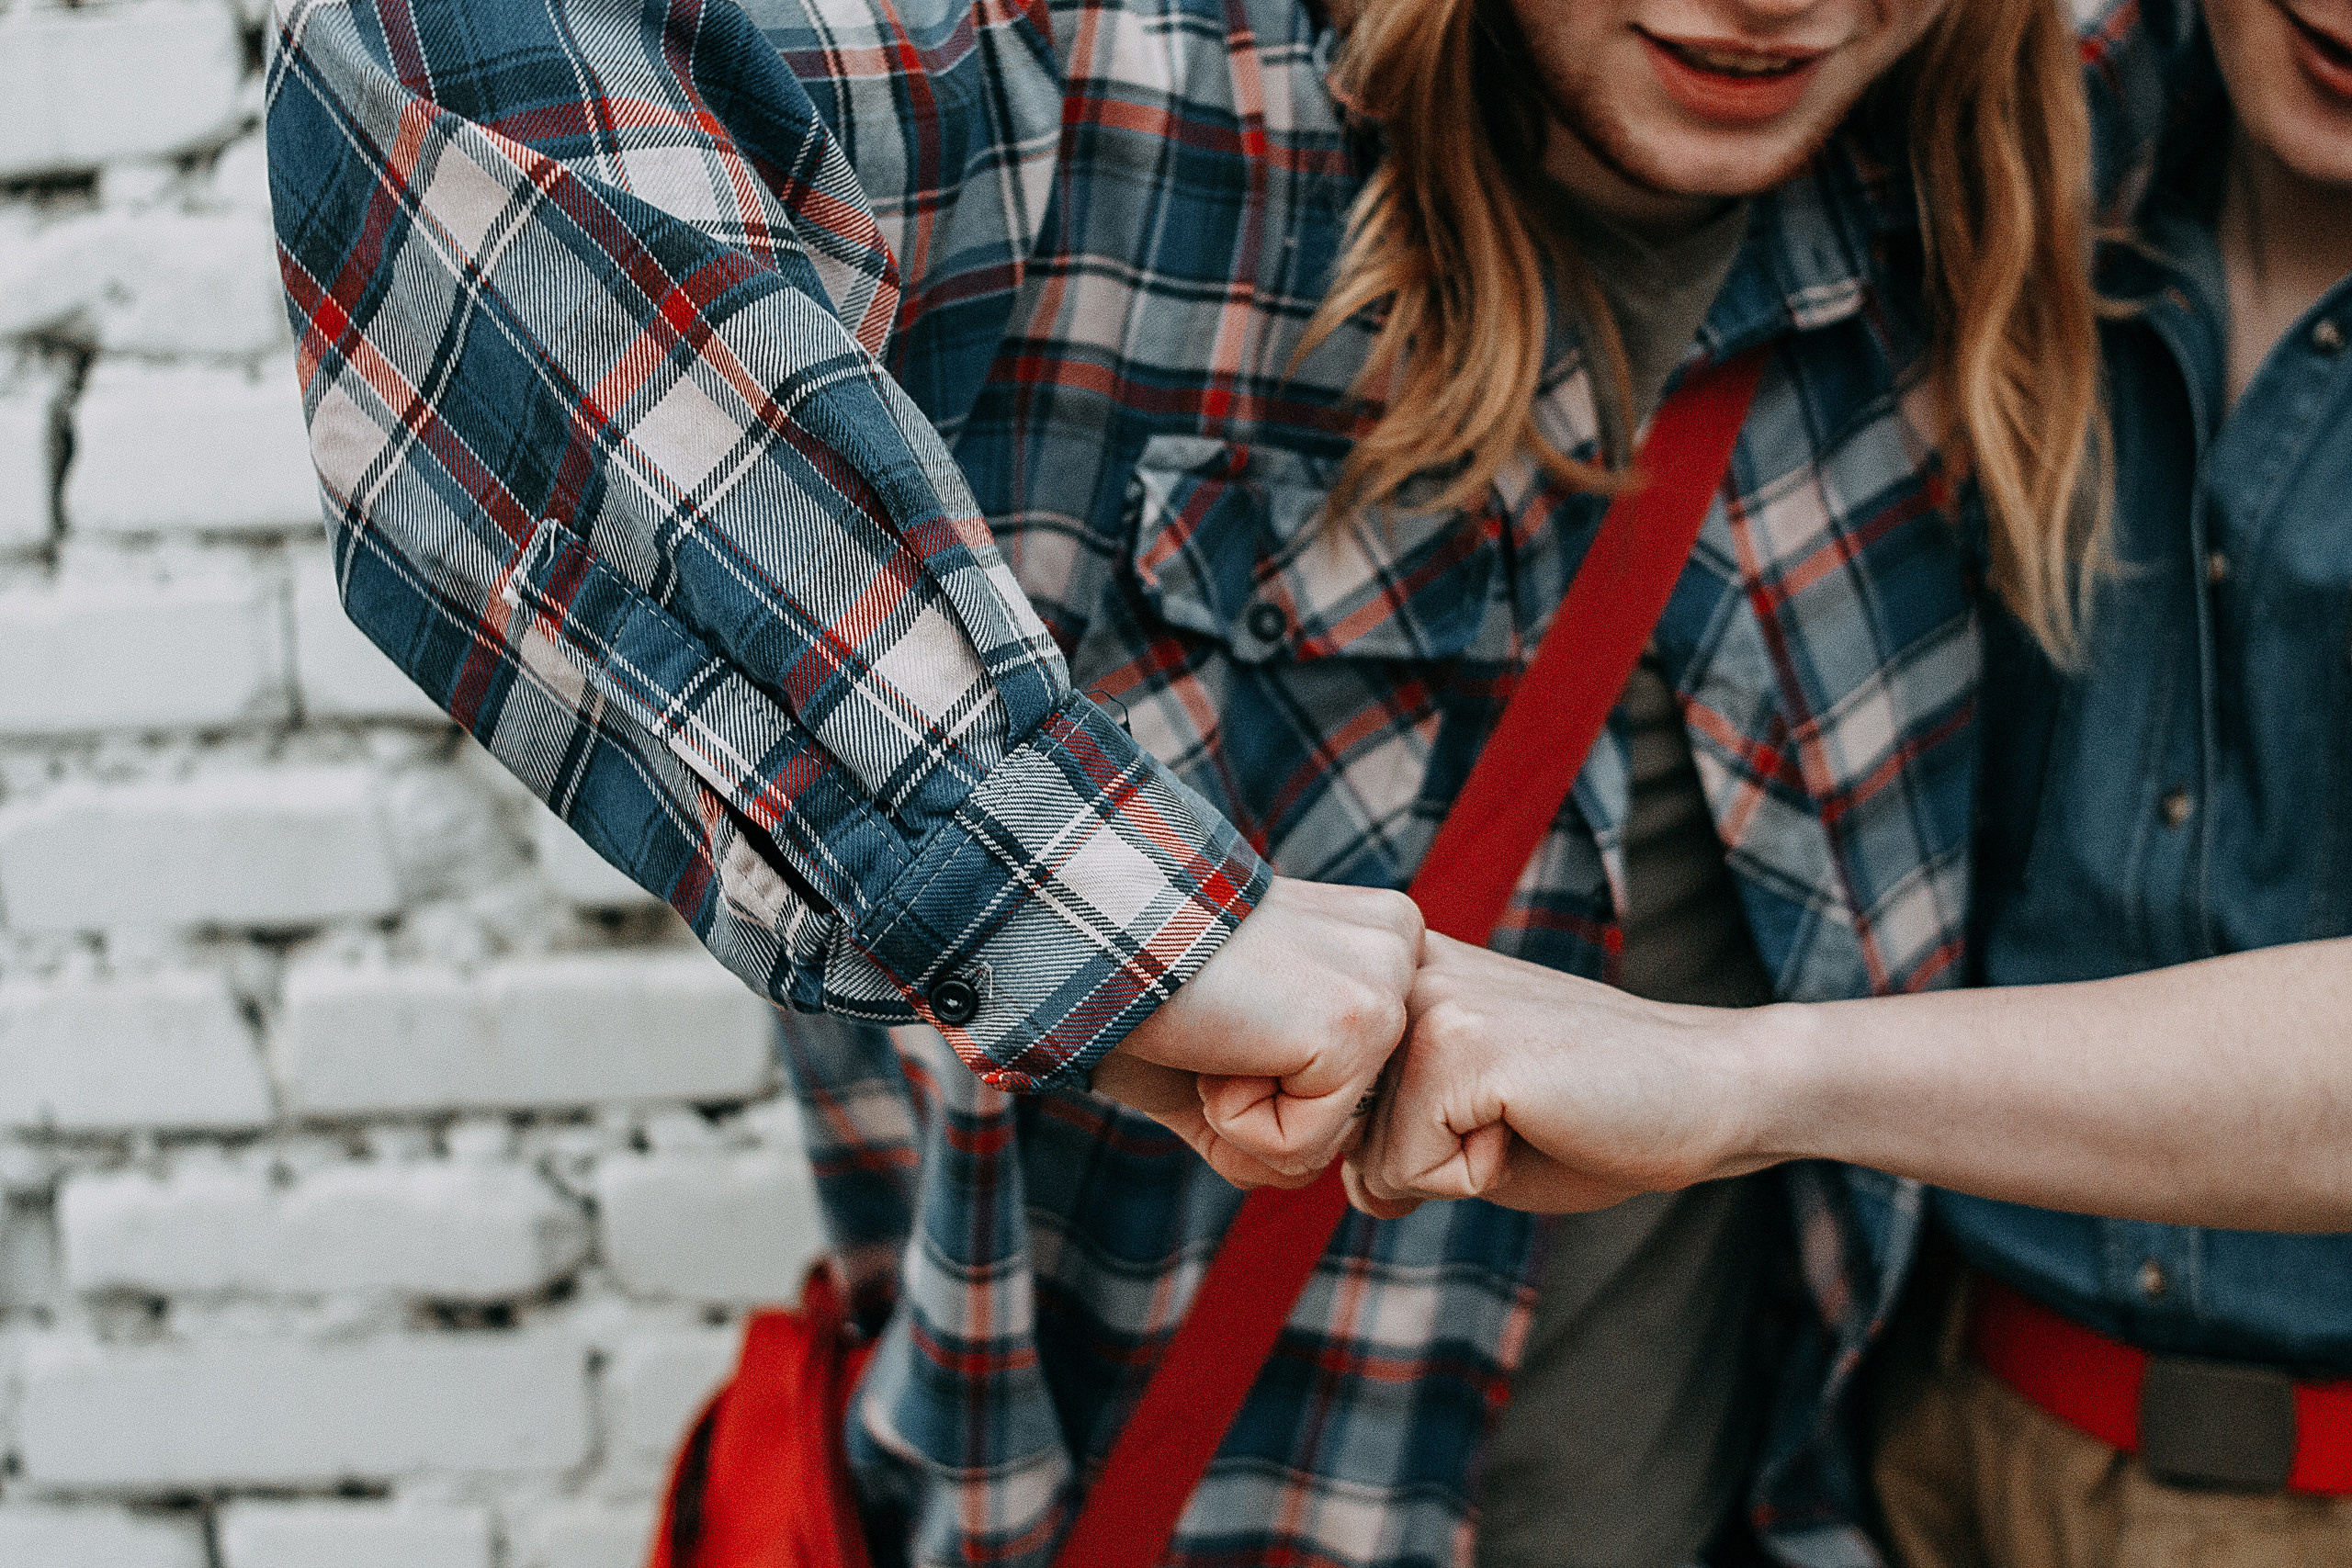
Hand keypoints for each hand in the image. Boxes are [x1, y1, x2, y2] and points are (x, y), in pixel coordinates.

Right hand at [1100, 877, 1423, 1184]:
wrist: (1094, 925)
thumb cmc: (1143, 987)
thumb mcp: (1225, 1054)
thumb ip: (1277, 1116)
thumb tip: (1306, 1170)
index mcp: (1376, 940)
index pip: (1355, 1078)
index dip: (1268, 1075)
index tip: (1230, 1006)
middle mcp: (1401, 949)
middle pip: (1350, 1115)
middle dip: (1264, 1098)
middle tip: (1219, 1019)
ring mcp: (1387, 986)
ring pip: (1329, 1138)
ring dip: (1245, 1108)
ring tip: (1217, 1026)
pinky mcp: (1359, 1025)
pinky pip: (1303, 1146)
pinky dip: (1235, 1117)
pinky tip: (1216, 1038)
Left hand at [1341, 934, 1772, 1218]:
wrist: (1710, 1092)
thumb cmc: (1595, 1116)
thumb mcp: (1466, 1128)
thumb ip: (1387, 1139)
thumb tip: (1344, 1183)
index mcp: (1402, 975)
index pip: (1334, 1109)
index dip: (1411, 1145)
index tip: (1495, 1103)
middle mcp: (1402, 973)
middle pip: (1342, 1137)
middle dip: (1429, 1160)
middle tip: (1519, 1111)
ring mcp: (1428, 1003)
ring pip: (1369, 1160)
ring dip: (1454, 1170)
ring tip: (1530, 1110)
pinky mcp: (1458, 1044)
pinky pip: (1408, 1172)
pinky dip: (1476, 1179)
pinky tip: (1537, 1120)